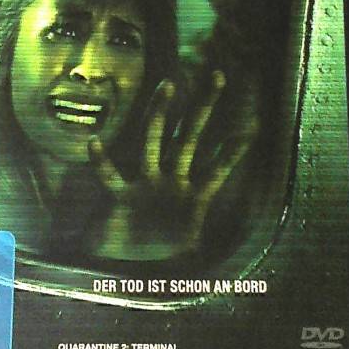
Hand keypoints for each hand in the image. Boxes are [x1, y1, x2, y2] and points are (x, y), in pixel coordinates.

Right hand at [87, 71, 248, 260]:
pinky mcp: (122, 197)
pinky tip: (94, 144)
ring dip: (159, 113)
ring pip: (153, 141)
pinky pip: (111, 178)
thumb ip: (205, 250)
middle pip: (190, 137)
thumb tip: (221, 258)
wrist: (125, 272)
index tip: (254, 125)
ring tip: (168, 85)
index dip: (233, 149)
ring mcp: (146, 185)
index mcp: (190, 196)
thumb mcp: (192, 257)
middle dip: (204, 108)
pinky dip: (101, 164)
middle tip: (218, 77)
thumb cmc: (159, 260)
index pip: (217, 168)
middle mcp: (170, 182)